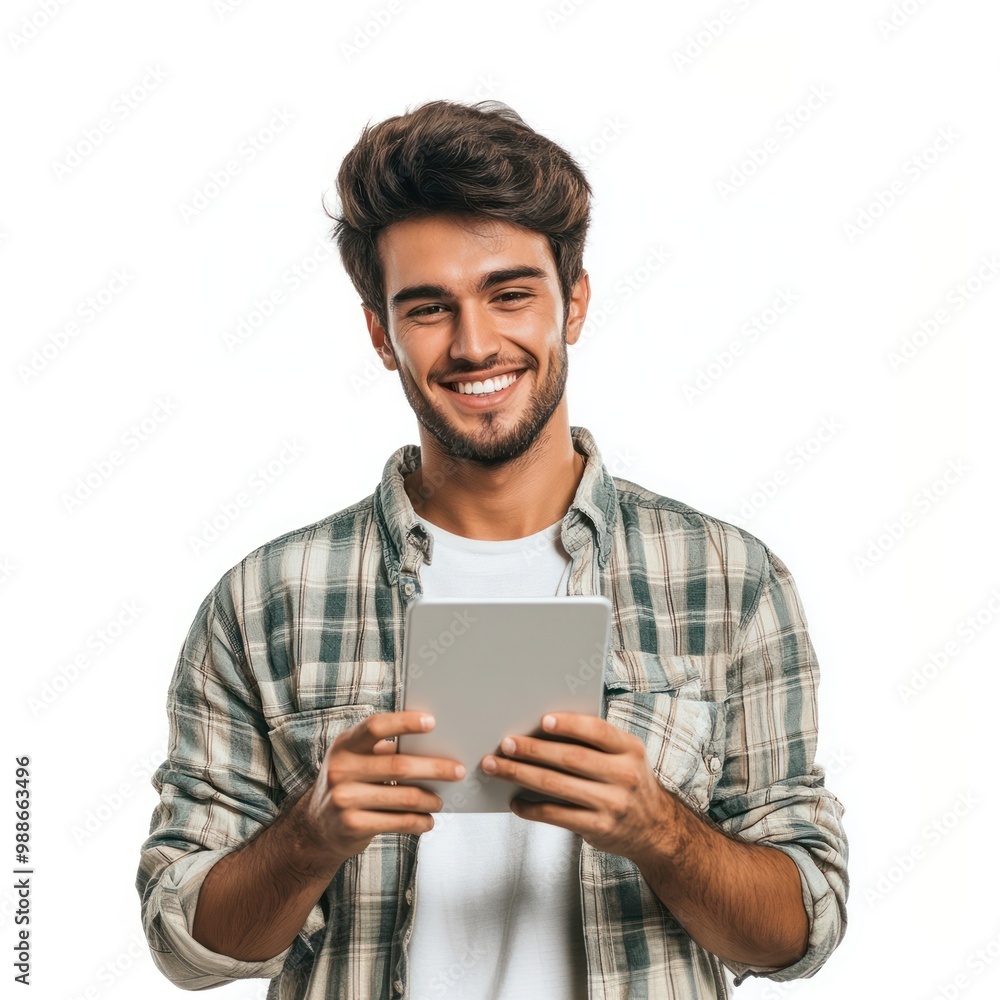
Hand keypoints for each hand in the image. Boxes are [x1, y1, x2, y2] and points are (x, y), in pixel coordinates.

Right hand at [298, 710, 464, 869]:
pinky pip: (398, 822)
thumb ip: (381, 750)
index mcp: (344, 745)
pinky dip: (419, 822)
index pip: (375, 726)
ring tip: (440, 800)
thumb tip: (433, 743)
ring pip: (404, 797)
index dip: (404, 722)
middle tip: (458, 770)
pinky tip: (428, 820)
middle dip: (435, 768)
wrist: (315, 827)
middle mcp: (340, 769)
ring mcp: (344, 799)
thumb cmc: (347, 784)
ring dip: (430, 799)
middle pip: (399, 765)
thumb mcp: (354, 760)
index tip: (432, 722)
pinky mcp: (352, 825)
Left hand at [480, 712, 674, 863]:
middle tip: (506, 743)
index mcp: (630, 749)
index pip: (598, 731)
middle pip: (570, 758)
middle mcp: (625, 776)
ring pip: (557, 786)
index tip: (543, 720)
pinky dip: (531, 808)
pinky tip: (515, 801)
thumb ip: (596, 743)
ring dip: (522, 775)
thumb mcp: (626, 756)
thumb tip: (543, 727)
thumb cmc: (628, 782)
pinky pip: (557, 815)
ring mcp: (612, 804)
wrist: (656, 829)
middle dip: (533, 749)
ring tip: (497, 767)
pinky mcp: (598, 828)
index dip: (570, 725)